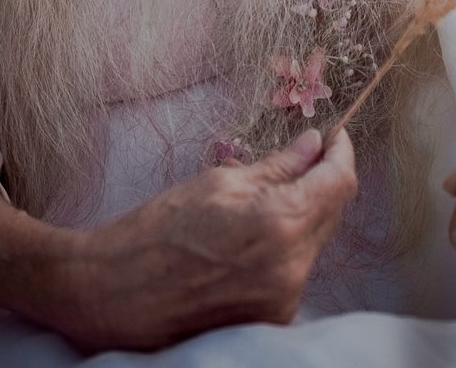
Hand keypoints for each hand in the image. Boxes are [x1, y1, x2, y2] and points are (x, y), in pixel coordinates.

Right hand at [36, 127, 357, 350]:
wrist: (115, 292)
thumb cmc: (158, 229)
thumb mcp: (218, 182)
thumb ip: (276, 166)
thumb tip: (313, 145)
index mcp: (279, 224)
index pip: (338, 183)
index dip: (341, 153)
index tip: (334, 135)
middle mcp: (291, 269)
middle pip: (331, 213)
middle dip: (322, 181)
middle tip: (304, 155)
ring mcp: (283, 300)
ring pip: (314, 242)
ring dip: (303, 213)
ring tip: (266, 195)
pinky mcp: (271, 320)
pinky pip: (295, 270)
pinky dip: (287, 246)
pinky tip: (255, 233)